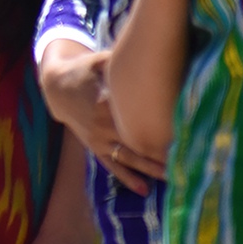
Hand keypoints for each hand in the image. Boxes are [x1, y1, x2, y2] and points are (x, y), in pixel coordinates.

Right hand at [39, 43, 167, 195]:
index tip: (182, 131)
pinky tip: (143, 190)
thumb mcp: (101, 60)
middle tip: (186, 161)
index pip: (138, 116)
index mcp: (106, 102)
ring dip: (150, 168)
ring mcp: (99, 139)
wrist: (56, 87)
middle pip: (136, 140)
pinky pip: (112, 165)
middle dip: (160, 151)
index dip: (159, 123)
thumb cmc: (84, 70)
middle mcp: (104, 124)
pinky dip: (127, 178)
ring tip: (172, 178)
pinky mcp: (95, 147)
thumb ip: (122, 62)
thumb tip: (151, 53)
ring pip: (128, 157)